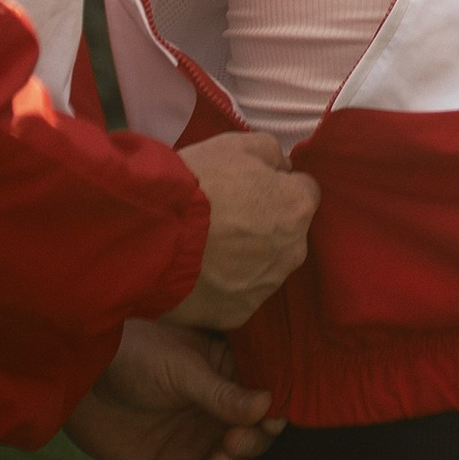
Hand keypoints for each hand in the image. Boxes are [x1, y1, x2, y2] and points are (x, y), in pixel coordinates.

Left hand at [63, 316, 276, 459]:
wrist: (80, 381)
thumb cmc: (133, 357)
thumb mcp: (181, 369)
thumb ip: (221, 392)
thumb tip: (268, 405)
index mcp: (226, 376)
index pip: (264, 400)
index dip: (272, 414)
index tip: (271, 421)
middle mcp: (217, 412)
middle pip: (255, 438)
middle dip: (252, 443)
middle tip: (232, 440)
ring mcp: (196, 442)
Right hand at [170, 129, 318, 328]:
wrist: (155, 235)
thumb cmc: (199, 183)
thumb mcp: (238, 145)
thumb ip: (271, 155)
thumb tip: (281, 170)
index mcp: (298, 209)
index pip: (303, 193)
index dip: (276, 187)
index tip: (249, 188)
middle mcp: (293, 252)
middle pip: (286, 234)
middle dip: (265, 226)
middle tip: (226, 218)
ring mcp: (266, 287)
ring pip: (264, 268)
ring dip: (246, 258)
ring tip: (208, 248)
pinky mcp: (238, 314)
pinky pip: (238, 295)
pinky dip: (224, 286)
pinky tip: (199, 273)